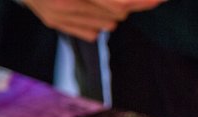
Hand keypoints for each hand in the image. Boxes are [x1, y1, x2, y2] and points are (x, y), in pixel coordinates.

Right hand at [23, 0, 164, 41]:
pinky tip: (88, 4)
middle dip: (133, 3)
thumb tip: (131, 1)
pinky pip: (93, 31)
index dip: (144, 1)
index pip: (120, 2)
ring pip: (109, 23)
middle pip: (118, 13)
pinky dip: (99, 20)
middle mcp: (64, 1)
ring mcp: (57, 14)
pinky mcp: (54, 22)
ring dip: (115, 11)